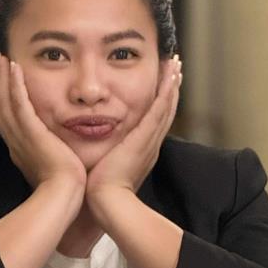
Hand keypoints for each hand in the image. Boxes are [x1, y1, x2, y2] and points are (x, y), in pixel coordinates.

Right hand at [0, 54, 85, 190]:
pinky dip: (15, 85)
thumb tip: (57, 149)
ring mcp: (21, 137)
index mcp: (20, 149)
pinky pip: (19, 104)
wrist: (64, 196)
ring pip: (5, 102)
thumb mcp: (53, 167)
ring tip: (1, 58)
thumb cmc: (64, 188)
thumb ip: (51, 154)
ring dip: (2, 78)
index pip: (4, 118)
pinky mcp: (31, 133)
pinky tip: (14, 67)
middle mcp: (15, 141)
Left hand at [85, 56, 181, 203]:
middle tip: (175, 67)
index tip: (163, 84)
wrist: (106, 203)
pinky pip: (159, 109)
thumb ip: (101, 157)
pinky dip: (166, 91)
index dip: (160, 101)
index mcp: (141, 152)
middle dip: (171, 88)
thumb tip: (91, 152)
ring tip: (175, 64)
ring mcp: (149, 141)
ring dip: (172, 83)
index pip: (153, 120)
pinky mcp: (144, 138)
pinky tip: (170, 75)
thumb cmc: (99, 191)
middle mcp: (150, 144)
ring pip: (166, 106)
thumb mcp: (103, 168)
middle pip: (165, 110)